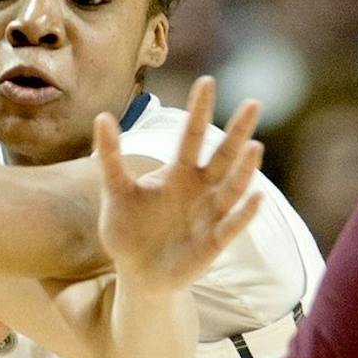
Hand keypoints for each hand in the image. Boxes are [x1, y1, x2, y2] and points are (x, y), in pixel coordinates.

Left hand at [95, 76, 262, 292]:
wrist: (136, 274)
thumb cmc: (128, 231)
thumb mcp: (115, 192)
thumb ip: (110, 157)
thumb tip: (101, 116)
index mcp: (179, 173)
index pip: (191, 136)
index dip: (199, 111)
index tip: (207, 82)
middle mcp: (201, 189)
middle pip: (223, 156)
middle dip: (238, 132)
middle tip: (253, 103)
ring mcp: (211, 215)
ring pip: (232, 188)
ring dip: (244, 170)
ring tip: (254, 147)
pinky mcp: (214, 243)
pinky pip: (232, 226)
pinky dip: (244, 213)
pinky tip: (256, 197)